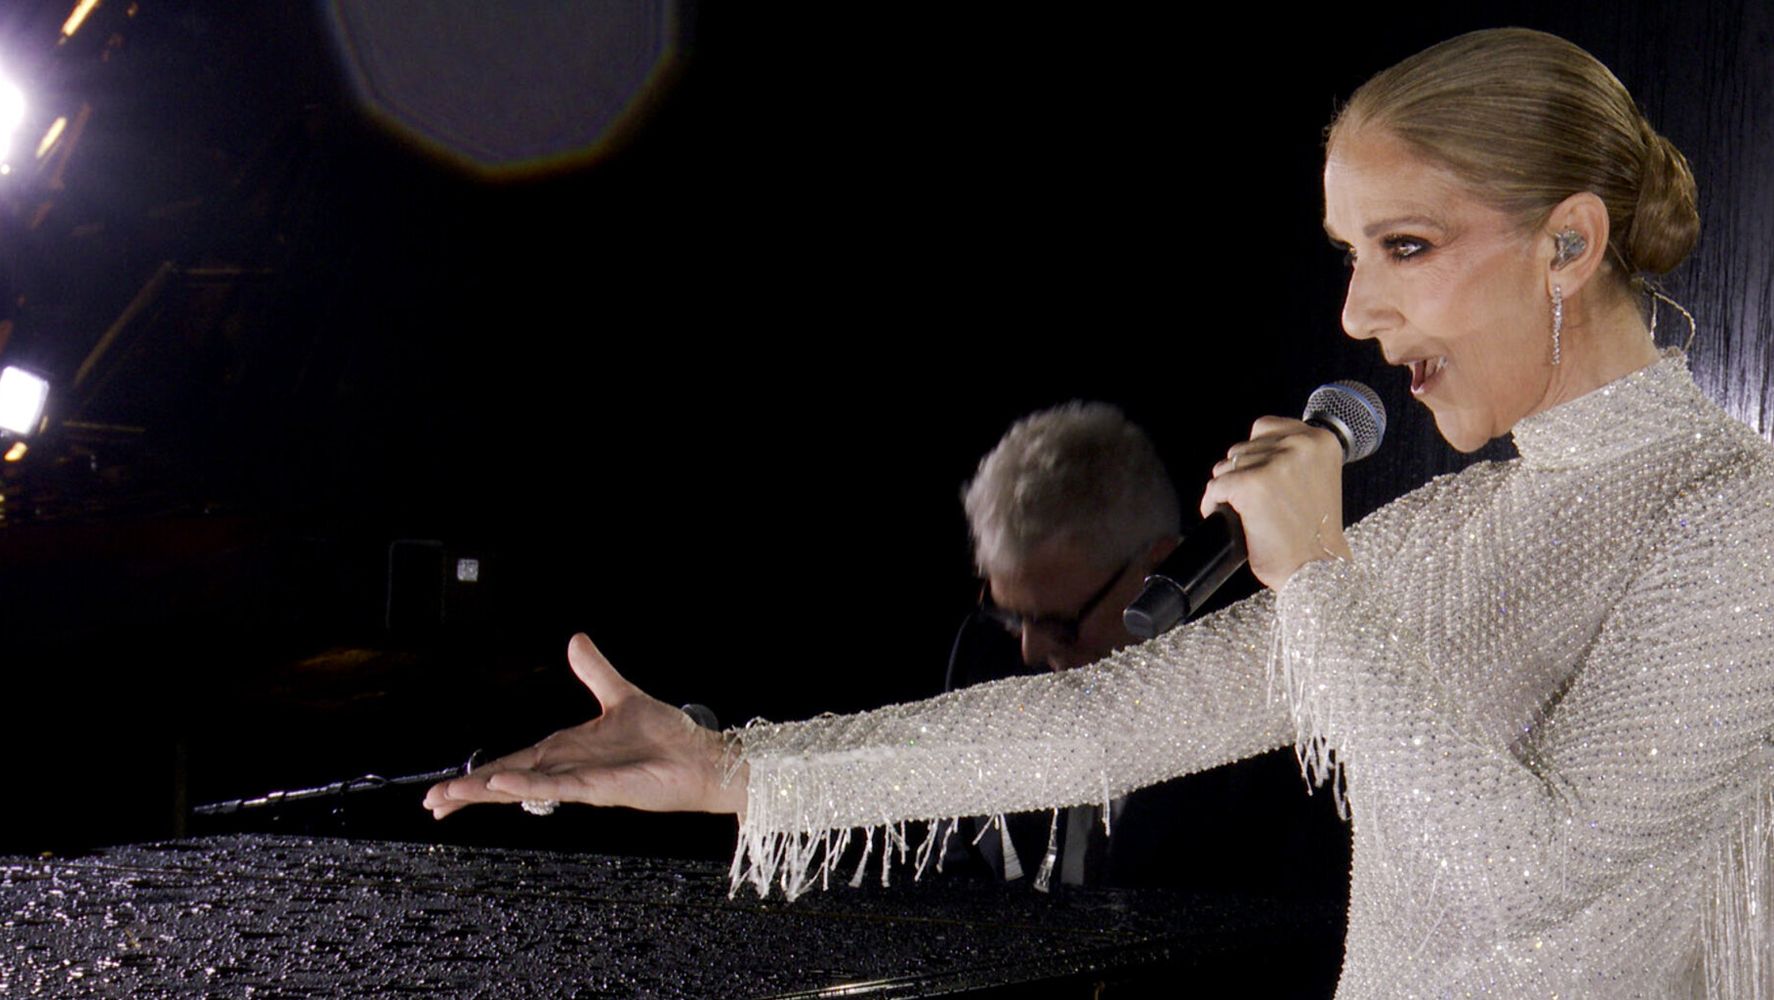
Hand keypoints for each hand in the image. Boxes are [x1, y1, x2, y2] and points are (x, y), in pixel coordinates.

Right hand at [423, 634, 746, 818]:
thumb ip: (594, 671)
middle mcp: (568, 769)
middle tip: (431, 803)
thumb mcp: (621, 694)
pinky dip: (529, 785)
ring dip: (487, 792)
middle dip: (469, 792)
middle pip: (507, 780)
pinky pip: (558, 787)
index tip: (445, 790)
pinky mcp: (601, 789)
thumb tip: (575, 640)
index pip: (512, 763)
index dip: (479, 776)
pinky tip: (503, 786)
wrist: (701, 757)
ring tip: (449, 798)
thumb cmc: (666, 736)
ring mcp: (582, 782)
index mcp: (566, 751)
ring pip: (523, 787)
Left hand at [1200, 416, 1350, 588]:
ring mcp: (1275, 464)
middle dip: (1241, 474)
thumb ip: (1291, 456)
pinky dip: (1213, 505)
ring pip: (1226, 467)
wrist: (1317, 568)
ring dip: (1228, 490)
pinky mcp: (1251, 485)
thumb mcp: (1317, 478)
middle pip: (1242, 448)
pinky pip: (1215, 488)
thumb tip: (1249, 450)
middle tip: (1256, 503)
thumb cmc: (1315, 532)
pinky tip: (1229, 519)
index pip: (1265, 427)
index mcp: (1321, 440)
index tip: (1261, 476)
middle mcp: (1300, 445)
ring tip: (1247, 512)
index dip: (1256, 454)